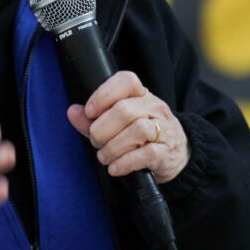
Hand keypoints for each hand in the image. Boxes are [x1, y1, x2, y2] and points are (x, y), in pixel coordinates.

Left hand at [65, 71, 188, 183]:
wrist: (176, 156)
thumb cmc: (142, 136)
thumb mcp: (118, 124)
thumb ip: (93, 119)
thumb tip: (73, 111)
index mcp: (142, 95)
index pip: (126, 81)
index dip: (104, 94)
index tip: (90, 112)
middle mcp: (155, 108)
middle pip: (125, 110)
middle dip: (102, 129)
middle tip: (95, 141)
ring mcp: (164, 129)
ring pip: (137, 131)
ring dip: (112, 147)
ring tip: (104, 156)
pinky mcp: (166, 153)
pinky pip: (146, 154)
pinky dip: (125, 162)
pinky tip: (115, 167)